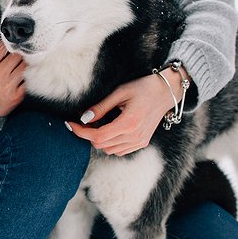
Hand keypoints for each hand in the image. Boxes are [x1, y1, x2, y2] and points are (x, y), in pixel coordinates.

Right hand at [0, 41, 25, 125]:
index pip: (3, 47)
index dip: (8, 44)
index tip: (10, 45)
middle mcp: (0, 74)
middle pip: (17, 56)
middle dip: (17, 54)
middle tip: (17, 55)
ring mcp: (9, 85)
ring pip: (24, 67)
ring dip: (22, 65)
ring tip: (19, 66)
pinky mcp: (16, 96)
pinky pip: (26, 81)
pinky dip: (24, 78)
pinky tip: (20, 79)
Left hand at [68, 67, 187, 155]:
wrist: (166, 92)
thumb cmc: (143, 88)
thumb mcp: (120, 92)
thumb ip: (101, 107)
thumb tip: (84, 118)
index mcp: (128, 123)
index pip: (97, 136)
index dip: (81, 132)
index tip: (70, 124)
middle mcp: (134, 136)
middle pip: (101, 145)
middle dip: (88, 134)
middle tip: (84, 120)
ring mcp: (139, 141)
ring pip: (109, 150)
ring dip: (99, 140)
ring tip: (97, 123)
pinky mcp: (142, 142)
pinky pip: (120, 150)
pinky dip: (110, 143)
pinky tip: (110, 129)